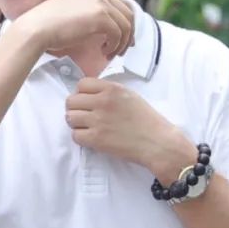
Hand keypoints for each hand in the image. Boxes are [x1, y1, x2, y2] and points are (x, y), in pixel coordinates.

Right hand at [14, 0, 133, 58]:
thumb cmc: (47, 24)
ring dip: (121, 43)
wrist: (35, 29)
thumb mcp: (72, 9)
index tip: (121, 38)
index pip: (118, 5)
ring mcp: (101, 3)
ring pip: (126, 25)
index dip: (123, 23)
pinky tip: (103, 52)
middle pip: (127, 14)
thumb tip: (107, 26)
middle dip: (127, 34)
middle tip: (121, 50)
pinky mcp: (101, 17)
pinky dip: (114, 45)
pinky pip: (118, 34)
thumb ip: (89, 11)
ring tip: (110, 54)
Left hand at [65, 78, 193, 177]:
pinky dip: (81, 138)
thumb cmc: (148, 120)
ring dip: (76, 123)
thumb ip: (109, 92)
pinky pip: (75, 135)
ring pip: (69, 118)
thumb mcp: (130, 96)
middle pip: (71, 101)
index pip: (81, 84)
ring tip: (89, 127)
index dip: (81, 93)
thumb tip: (88, 94)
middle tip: (86, 116)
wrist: (159, 143)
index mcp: (112, 89)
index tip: (87, 101)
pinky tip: (92, 138)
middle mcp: (102, 102)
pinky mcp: (96, 139)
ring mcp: (98, 120)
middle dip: (76, 109)